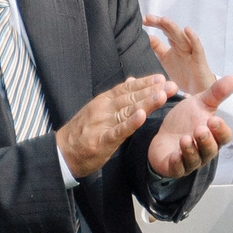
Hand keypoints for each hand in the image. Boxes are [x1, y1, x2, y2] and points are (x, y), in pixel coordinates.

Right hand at [56, 75, 177, 178]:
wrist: (60, 153)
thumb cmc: (82, 131)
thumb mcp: (98, 109)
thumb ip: (117, 96)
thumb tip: (132, 80)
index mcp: (103, 101)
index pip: (127, 89)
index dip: (145, 83)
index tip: (162, 79)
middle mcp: (103, 109)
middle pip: (131, 98)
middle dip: (152, 91)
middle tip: (172, 86)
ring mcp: (101, 124)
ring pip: (126, 111)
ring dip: (145, 103)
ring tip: (162, 96)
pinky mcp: (100, 140)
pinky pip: (118, 131)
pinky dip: (130, 123)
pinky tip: (142, 116)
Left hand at [142, 14, 215, 93]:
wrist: (199, 91)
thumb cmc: (184, 75)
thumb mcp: (166, 60)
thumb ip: (158, 48)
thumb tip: (147, 37)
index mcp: (175, 46)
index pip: (165, 31)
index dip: (155, 25)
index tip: (143, 20)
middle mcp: (183, 47)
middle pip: (172, 32)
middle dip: (161, 23)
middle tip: (148, 17)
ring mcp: (192, 53)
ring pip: (182, 37)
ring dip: (174, 28)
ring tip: (163, 20)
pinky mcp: (200, 60)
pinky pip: (197, 48)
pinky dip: (193, 38)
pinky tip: (187, 30)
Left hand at [147, 77, 232, 178]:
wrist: (162, 133)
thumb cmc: (185, 121)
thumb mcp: (199, 104)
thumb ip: (216, 93)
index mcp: (214, 136)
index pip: (224, 137)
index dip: (220, 130)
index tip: (213, 119)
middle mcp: (205, 151)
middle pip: (211, 149)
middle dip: (206, 140)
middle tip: (199, 129)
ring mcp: (190, 161)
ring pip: (195, 159)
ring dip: (191, 150)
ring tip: (184, 139)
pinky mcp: (174, 167)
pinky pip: (178, 169)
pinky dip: (177, 163)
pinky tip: (174, 155)